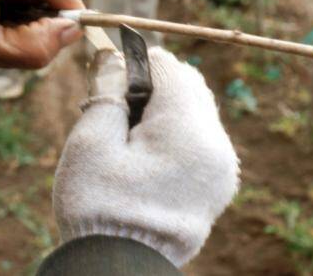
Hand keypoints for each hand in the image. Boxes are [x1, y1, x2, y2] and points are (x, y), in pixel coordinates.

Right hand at [53, 48, 239, 266]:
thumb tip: (113, 57)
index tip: (110, 74)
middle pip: (189, 86)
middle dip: (152, 83)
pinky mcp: (216, 184)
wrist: (116, 268)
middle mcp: (216, 147)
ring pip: (197, 110)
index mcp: (187, 132)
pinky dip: (175, 130)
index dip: (136, 64)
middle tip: (117, 103)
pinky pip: (200, 138)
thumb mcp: (91, 141)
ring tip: (129, 129)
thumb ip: (107, 91)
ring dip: (164, 106)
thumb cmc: (97, 205)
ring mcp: (221, 169)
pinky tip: (146, 150)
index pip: (170, 69)